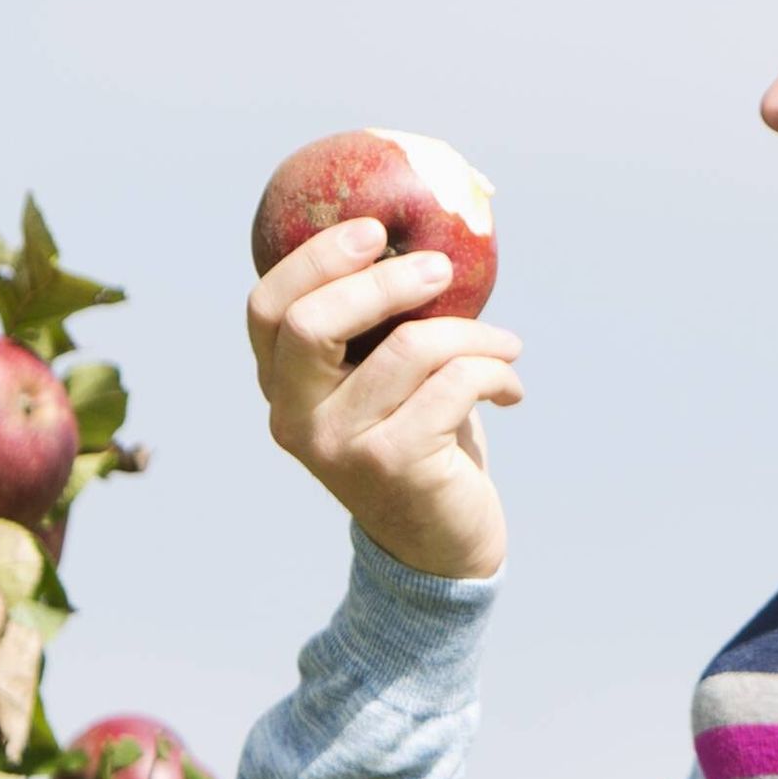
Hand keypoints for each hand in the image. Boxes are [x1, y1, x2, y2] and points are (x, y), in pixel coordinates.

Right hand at [248, 219, 520, 582]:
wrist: (441, 546)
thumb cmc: (418, 442)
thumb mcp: (384, 382)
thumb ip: (379, 327)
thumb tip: (424, 239)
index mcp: (281, 387)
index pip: (267, 308)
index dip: (315, 259)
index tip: (374, 231)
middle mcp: (294, 418)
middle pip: (312, 322)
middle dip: (385, 282)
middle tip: (441, 269)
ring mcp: (338, 446)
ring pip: (407, 348)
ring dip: (474, 335)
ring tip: (506, 345)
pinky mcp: (391, 464)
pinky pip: (452, 386)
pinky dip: (494, 372)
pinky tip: (510, 388)